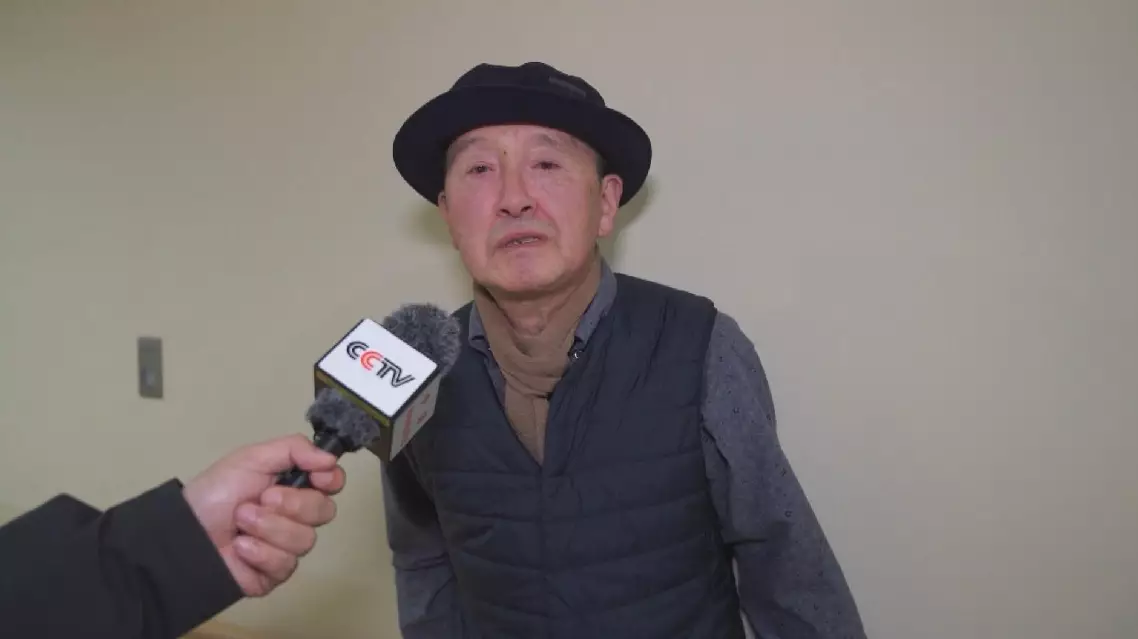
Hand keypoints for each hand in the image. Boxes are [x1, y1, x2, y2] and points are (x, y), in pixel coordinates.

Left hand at [182, 434, 346, 596]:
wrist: (185, 531)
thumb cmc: (217, 491)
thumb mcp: (252, 458)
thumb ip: (294, 449)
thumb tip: (331, 459)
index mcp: (295, 486)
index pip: (333, 483)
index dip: (331, 480)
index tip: (317, 477)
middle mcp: (297, 517)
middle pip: (324, 511)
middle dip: (292, 504)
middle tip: (262, 499)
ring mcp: (287, 547)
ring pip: (305, 540)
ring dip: (269, 528)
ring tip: (241, 522)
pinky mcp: (274, 574)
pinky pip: (285, 564)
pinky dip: (260, 553)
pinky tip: (241, 547)